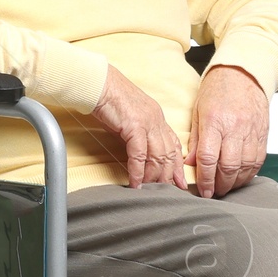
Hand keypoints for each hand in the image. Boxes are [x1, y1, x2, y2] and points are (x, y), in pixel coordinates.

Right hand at [88, 64, 184, 188]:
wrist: (97, 83)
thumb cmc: (109, 99)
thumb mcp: (130, 117)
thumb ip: (138, 134)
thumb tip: (138, 155)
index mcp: (157, 117)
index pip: (174, 145)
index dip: (178, 166)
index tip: (180, 183)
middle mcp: (156, 119)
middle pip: (169, 154)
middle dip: (169, 176)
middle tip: (167, 193)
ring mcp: (146, 122)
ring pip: (157, 156)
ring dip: (153, 177)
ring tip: (150, 191)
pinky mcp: (133, 126)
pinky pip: (139, 155)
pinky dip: (137, 171)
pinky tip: (136, 183)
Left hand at [186, 64, 268, 198]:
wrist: (243, 74)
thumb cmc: (217, 90)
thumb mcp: (198, 111)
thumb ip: (196, 140)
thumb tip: (191, 164)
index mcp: (215, 121)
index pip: (209, 158)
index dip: (205, 179)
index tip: (203, 191)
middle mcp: (235, 127)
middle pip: (229, 166)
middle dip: (221, 185)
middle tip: (214, 193)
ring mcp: (252, 131)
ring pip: (246, 166)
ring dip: (236, 182)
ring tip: (227, 187)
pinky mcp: (263, 133)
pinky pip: (259, 160)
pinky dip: (250, 173)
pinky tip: (241, 178)